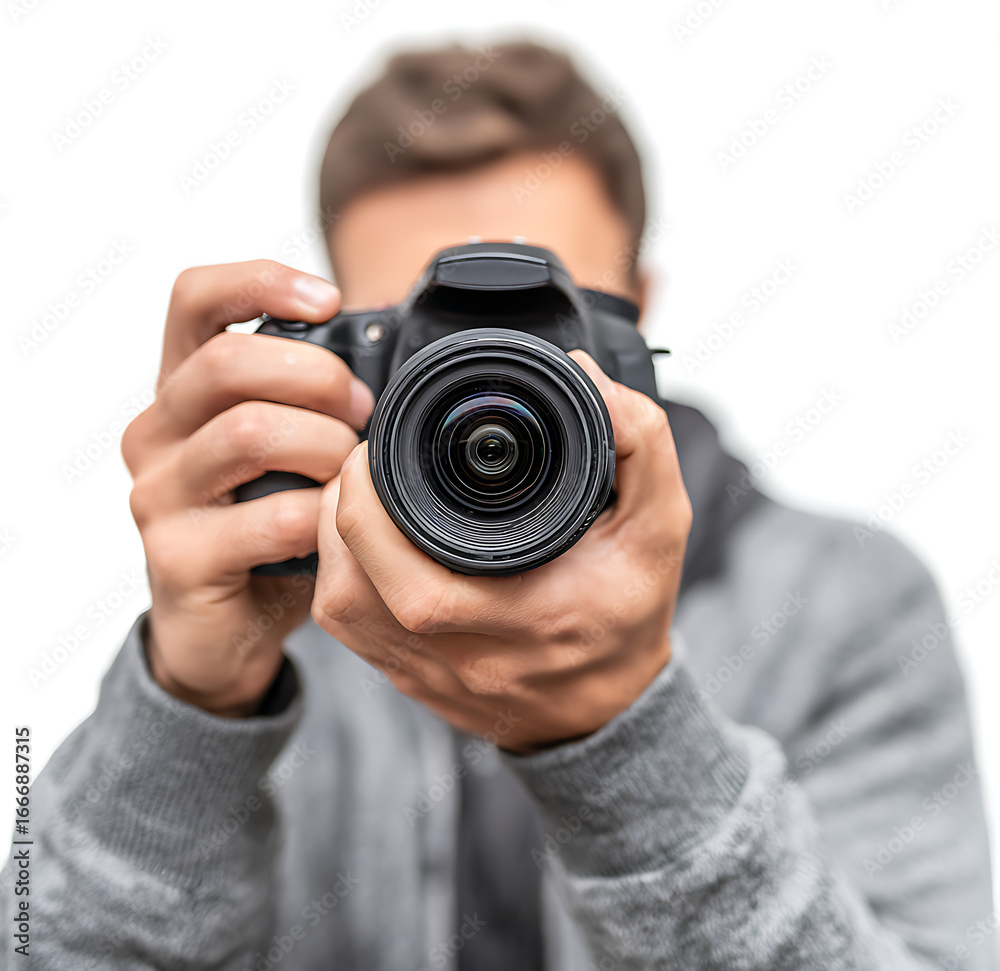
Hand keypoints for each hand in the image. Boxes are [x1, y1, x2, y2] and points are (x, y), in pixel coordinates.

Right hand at [121, 260, 374, 716]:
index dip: (262, 282)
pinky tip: (336, 525)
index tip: (329, 300)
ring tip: (351, 472)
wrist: (223, 627)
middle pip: (229, 363)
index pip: (195, 299)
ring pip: (250, 433)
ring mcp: (158, 495)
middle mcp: (156, 432)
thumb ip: (310, 398)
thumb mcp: (284, 450)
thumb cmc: (265, 525)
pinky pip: (269, 518)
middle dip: (318, 379)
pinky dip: (322, 516)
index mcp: (182, 390)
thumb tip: (391, 346)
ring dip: (326, 447)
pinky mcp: (177, 556)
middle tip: (363, 413)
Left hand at [311, 353, 690, 752]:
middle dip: (341, 510)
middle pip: (355, 593)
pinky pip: (344, 631)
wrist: (610, 708)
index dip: (374, 505)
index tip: (383, 446)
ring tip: (358, 492)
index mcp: (528, 618)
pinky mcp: (409, 681)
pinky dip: (339, 575)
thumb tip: (584, 375)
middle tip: (364, 460)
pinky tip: (360, 541)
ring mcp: (430, 675)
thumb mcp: (658, 525)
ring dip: (332, 541)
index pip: (419, 581)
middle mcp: (469, 657)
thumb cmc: (628, 614)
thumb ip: (638, 443)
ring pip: (339, 610)